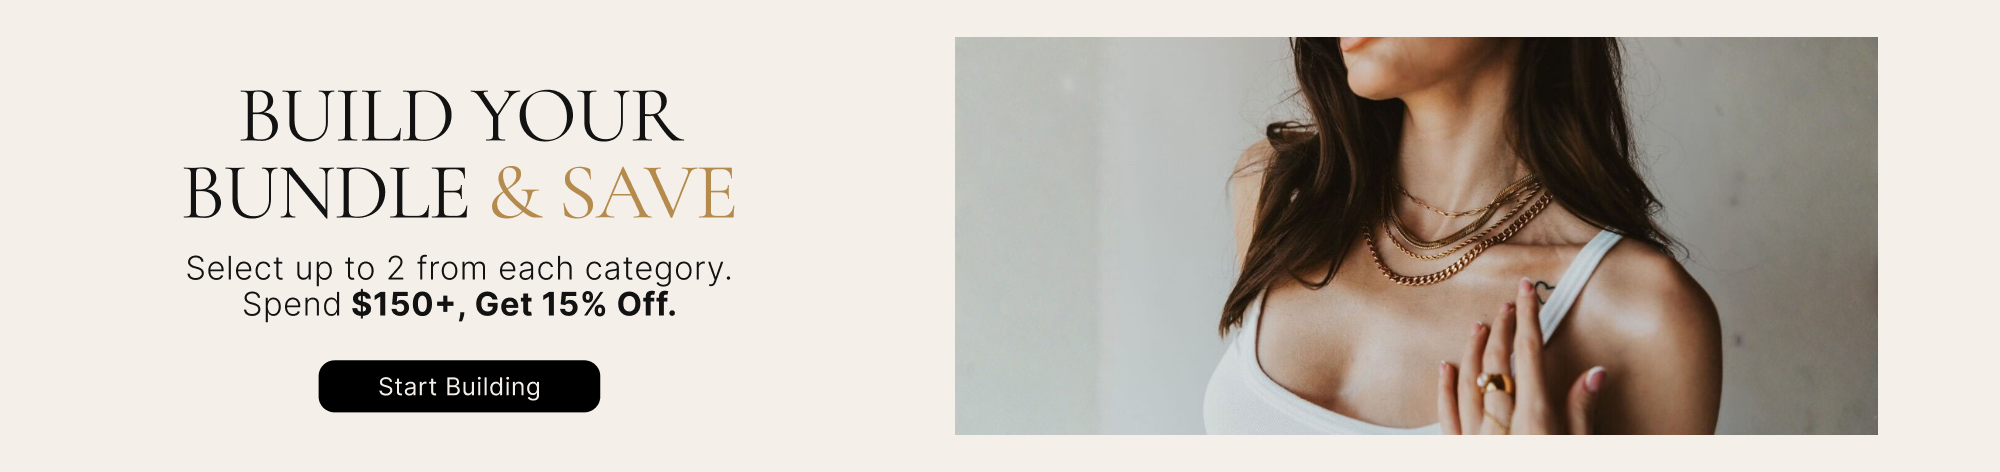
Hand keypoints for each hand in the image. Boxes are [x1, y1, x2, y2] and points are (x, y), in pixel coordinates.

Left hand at [1437, 277, 1608, 433]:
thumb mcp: (1579, 446)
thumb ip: (1582, 411)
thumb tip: (1596, 372)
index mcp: (1535, 416)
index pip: (1529, 352)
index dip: (1529, 316)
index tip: (1526, 290)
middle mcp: (1500, 422)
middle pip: (1496, 361)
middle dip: (1502, 328)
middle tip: (1507, 305)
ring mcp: (1475, 436)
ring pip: (1469, 381)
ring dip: (1473, 350)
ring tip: (1480, 327)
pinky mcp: (1459, 449)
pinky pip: (1447, 413)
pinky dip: (1445, 386)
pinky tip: (1446, 367)